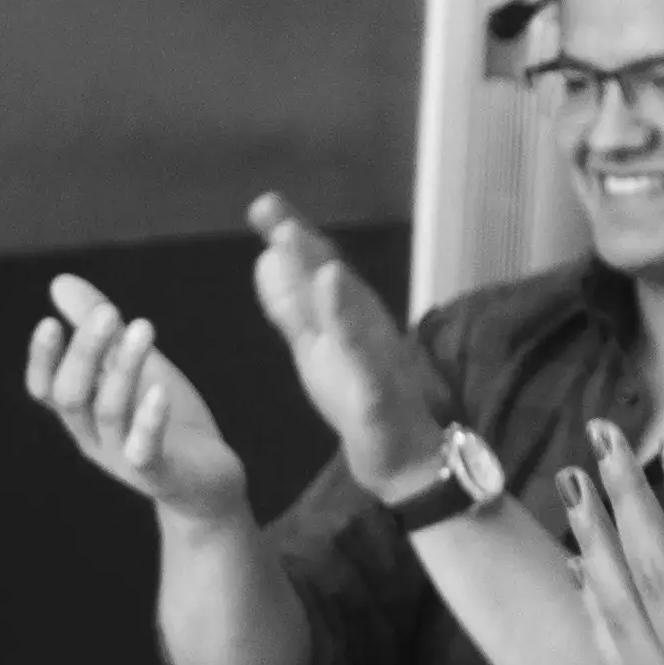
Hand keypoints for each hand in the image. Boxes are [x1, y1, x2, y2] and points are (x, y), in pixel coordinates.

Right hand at [26, 274, 251, 524]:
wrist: (209, 481)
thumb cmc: (167, 419)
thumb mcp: (132, 367)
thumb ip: (99, 330)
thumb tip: (59, 282)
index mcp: (84, 412)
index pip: (47, 389)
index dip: (43, 360)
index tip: (50, 323)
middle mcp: (94, 437)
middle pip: (72, 396)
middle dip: (86, 353)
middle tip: (108, 312)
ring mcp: (123, 459)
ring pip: (110, 412)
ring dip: (123, 368)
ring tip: (143, 327)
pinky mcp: (159, 475)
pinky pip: (144, 450)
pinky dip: (148, 420)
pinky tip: (159, 389)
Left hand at [246, 192, 451, 485]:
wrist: (400, 459)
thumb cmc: (358, 396)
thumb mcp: (315, 347)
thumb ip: (292, 306)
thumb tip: (266, 257)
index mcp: (343, 316)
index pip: (317, 269)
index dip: (291, 236)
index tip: (262, 205)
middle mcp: (362, 326)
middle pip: (333, 280)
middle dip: (304, 246)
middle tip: (272, 213)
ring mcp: (374, 358)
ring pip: (351, 315)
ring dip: (328, 282)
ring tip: (300, 248)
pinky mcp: (379, 394)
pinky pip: (365, 363)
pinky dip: (351, 334)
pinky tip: (335, 308)